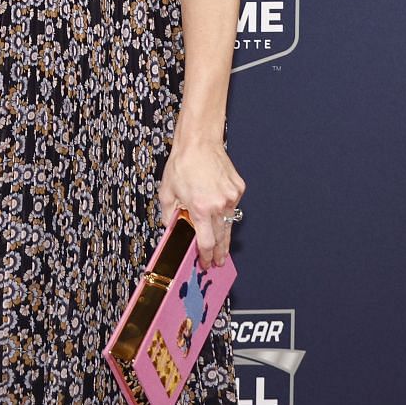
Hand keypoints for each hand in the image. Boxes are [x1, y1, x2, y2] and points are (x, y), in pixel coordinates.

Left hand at [157, 141, 243, 267]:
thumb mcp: (167, 192)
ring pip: (229, 223)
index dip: (206, 256)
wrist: (199, 141)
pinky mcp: (238, 189)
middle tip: (218, 262)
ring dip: (225, 235)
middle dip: (219, 252)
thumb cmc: (183, 163)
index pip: (206, 242)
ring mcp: (231, 197)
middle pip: (222, 238)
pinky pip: (232, 206)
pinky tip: (218, 207)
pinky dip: (225, 210)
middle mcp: (219, 205)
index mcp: (200, 209)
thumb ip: (169, 214)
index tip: (205, 262)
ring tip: (222, 247)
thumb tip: (171, 227)